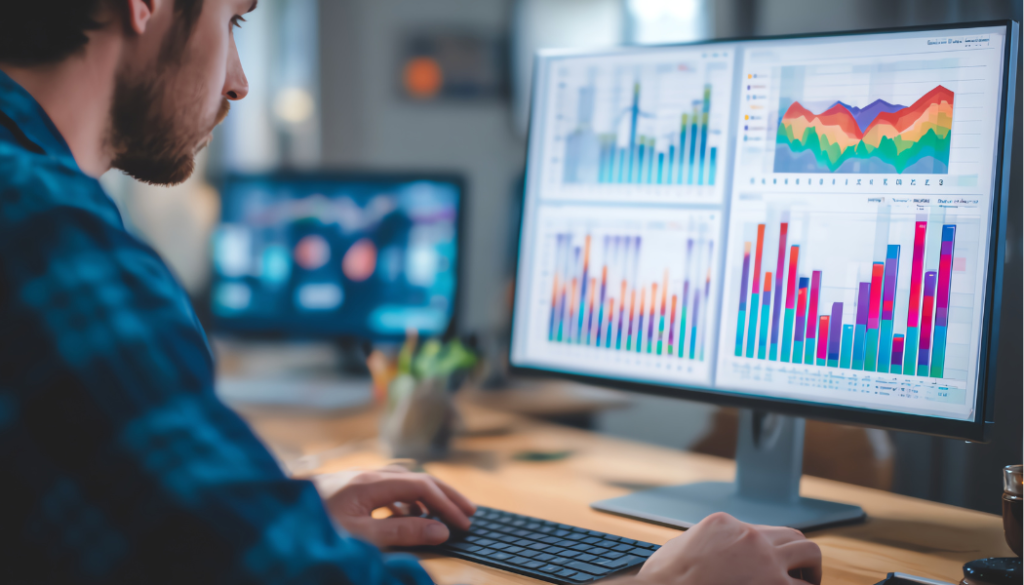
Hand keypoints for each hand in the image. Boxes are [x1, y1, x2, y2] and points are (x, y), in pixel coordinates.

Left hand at [314, 466, 475, 547]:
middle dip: (445, 495)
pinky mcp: (348, 491)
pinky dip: (406, 505)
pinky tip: (409, 519)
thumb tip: (439, 530)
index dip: (446, 505)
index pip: (422, 487)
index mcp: (371, 482)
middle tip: (469, 512)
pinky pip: (387, 492)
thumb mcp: (360, 536)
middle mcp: (367, 475)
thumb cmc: (311, 527)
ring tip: (444, 517)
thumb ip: (401, 533)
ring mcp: (357, 482)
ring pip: (403, 484)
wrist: (268, 518)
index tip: (463, 524)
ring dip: (426, 500)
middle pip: (417, 479)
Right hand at [635, 512, 821, 584]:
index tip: (765, 568)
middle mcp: (750, 537)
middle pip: (793, 536)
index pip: (762, 531)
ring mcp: (766, 561)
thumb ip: (705, 546)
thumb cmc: (664, 579)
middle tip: (798, 575)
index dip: (767, 552)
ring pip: (810, 554)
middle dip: (800, 556)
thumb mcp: (681, 548)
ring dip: (810, 573)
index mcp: (725, 524)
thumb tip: (711, 554)